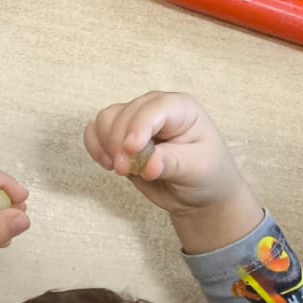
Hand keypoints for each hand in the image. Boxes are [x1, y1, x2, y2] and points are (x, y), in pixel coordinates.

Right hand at [84, 91, 262, 252]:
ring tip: (121, 169)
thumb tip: (148, 165)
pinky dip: (95, 145)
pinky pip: (96, 131)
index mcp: (181, 108)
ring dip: (107, 144)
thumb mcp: (198, 170)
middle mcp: (155, 108)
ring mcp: (136, 120)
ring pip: (106, 119)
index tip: (131, 150)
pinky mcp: (120, 136)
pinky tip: (106, 164)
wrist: (199, 194)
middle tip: (125, 171)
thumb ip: (173, 164)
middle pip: (125, 114)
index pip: (154, 108)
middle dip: (120, 142)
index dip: (139, 126)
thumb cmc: (207, 175)